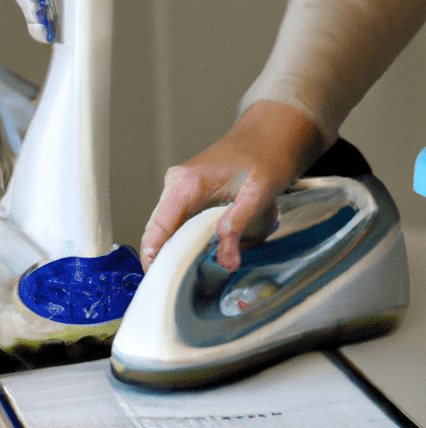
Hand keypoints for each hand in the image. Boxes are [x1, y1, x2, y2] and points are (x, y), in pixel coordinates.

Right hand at [140, 100, 326, 271]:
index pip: (159, 226)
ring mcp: (179, 189)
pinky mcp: (188, 194)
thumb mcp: (259, 194)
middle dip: (166, 258)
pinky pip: (180, 222)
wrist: (269, 139)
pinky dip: (187, 239)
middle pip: (160, 230)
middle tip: (176, 288)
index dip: (155, 255)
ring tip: (188, 276)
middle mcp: (176, 185)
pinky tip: (200, 254)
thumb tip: (226, 261)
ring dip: (178, 249)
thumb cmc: (265, 160)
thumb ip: (239, 226)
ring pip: (169, 228)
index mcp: (186, 184)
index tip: (157, 281)